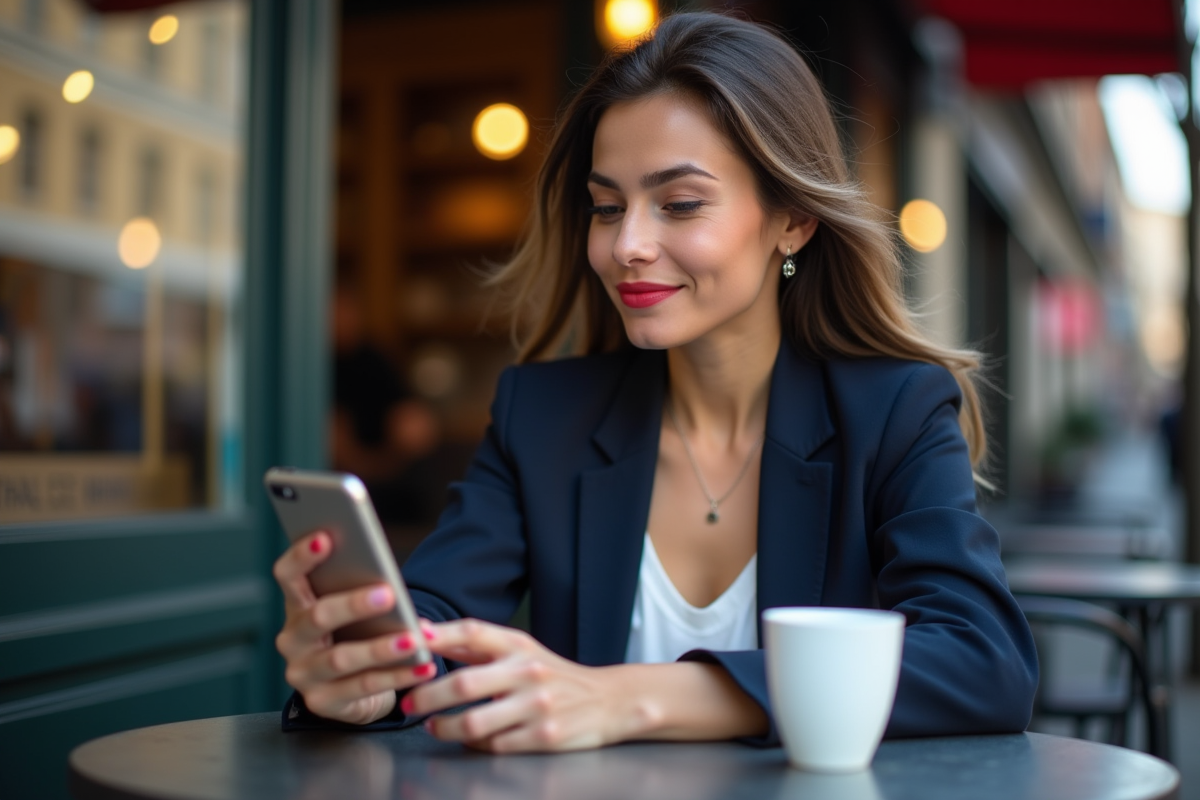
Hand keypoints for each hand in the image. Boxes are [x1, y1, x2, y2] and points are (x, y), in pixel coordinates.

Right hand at [272, 532, 436, 724]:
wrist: (352, 692)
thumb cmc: (356, 637)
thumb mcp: (355, 613)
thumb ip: (361, 591)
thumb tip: (389, 582)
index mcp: (298, 606)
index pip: (288, 576)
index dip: (302, 556)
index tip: (326, 537)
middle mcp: (293, 639)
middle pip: (317, 616)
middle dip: (353, 604)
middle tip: (387, 594)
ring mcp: (304, 673)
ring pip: (341, 658)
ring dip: (381, 648)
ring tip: (413, 639)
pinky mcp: (322, 702)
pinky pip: (363, 687)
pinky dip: (397, 677)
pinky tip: (422, 667)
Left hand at [404, 619, 646, 752]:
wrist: (609, 701)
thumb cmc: (555, 676)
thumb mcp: (522, 652)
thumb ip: (477, 647)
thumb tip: (427, 635)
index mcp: (519, 646)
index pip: (473, 632)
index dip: (438, 636)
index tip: (410, 642)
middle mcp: (528, 672)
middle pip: (464, 683)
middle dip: (427, 696)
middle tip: (408, 703)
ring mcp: (537, 706)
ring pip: (475, 722)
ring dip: (444, 727)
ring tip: (432, 727)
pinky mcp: (543, 737)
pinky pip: (494, 746)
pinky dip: (473, 745)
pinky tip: (467, 741)